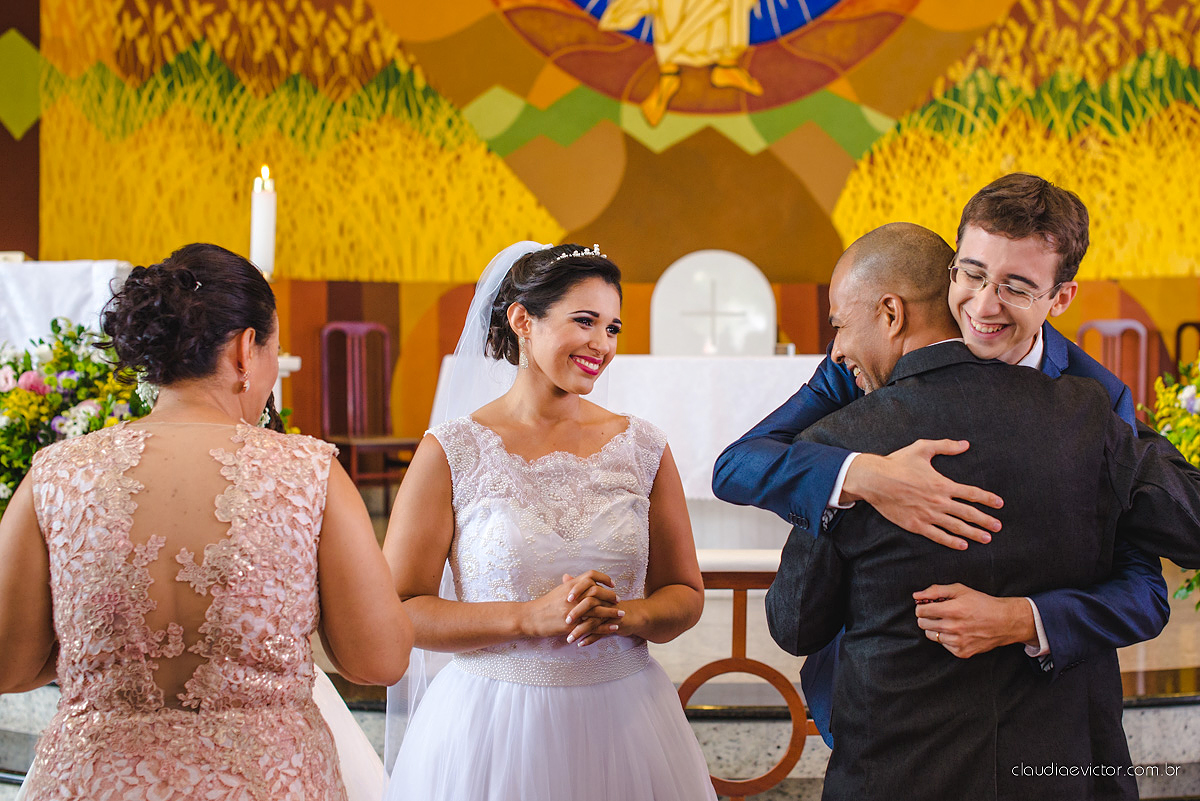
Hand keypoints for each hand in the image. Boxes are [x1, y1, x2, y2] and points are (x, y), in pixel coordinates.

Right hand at [521, 571, 620, 640]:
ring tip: (621, 614)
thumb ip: (568, 585)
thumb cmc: (544, 605)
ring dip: (612, 612)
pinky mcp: (572, 624)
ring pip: (598, 609)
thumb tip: (571, 577)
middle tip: (618, 600)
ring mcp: (572, 610)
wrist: (530, 617)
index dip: (603, 578)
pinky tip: (613, 628)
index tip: (612, 584)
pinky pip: (592, 625)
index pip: (591, 576)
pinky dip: (605, 627)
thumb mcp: (557, 591)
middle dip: (610, 596)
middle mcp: (572, 596)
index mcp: (570, 586)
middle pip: (598, 592)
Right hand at [841, 439, 1003, 549]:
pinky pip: (938, 536)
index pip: (971, 493)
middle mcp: (939, 501)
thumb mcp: (922, 448)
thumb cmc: (897, 463)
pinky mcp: (916, 524)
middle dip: (985, 520)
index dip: (988, 499)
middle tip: (998, 527)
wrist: (875, 480)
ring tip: (987, 538)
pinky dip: (952, 541)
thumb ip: (945, 446)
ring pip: (956, 527)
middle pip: (968, 513)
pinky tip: (962, 545)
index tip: (999, 504)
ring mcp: (928, 515)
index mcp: (942, 484)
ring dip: (974, 533)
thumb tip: (965, 444)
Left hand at [913, 583, 1035, 657]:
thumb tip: (916, 595)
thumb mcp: (960, 590)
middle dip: (926, 616)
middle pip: (922, 623)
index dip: (922, 606)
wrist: (1004, 622)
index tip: (928, 605)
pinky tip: (957, 631)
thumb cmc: (981, 603)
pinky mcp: (962, 652)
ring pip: (931, 635)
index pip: (921, 611)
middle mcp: (954, 627)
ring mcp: (958, 642)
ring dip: (935, 627)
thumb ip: (935, 591)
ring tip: (949, 621)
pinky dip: (946, 638)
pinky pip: (943, 644)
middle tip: (938, 613)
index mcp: (953, 610)